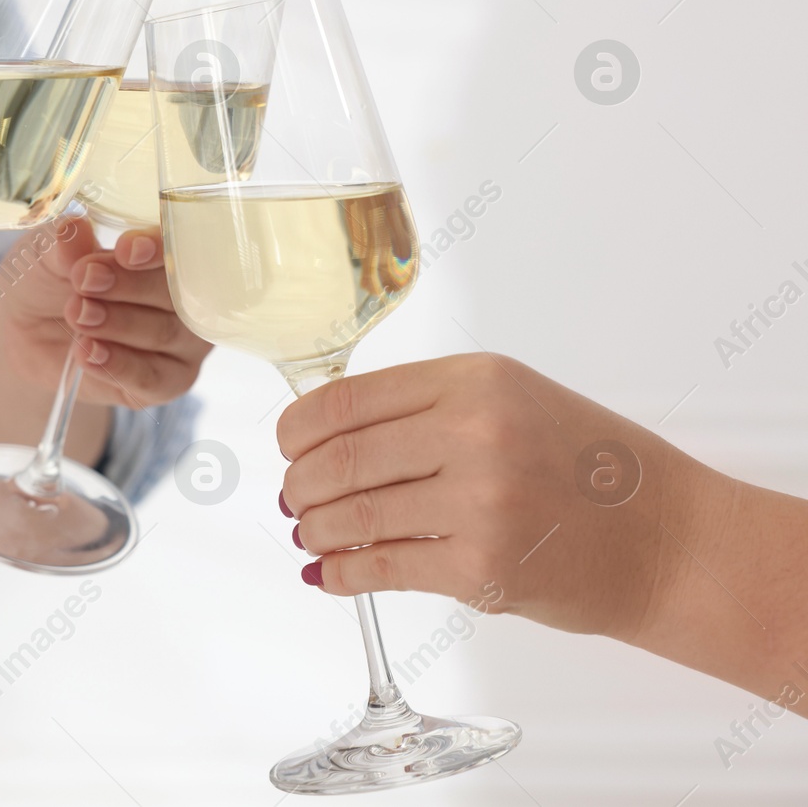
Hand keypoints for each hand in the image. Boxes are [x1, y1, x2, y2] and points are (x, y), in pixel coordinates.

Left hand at [0, 218, 210, 408]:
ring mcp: (181, 341)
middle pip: (174, 291)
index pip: (178, 246)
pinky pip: (152, 377)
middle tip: (85, 281)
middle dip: (129, 285)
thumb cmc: (48, 281)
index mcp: (164, 252)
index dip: (157, 248)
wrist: (28, 333)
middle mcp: (183, 295)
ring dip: (118, 323)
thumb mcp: (45, 255)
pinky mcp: (166, 382)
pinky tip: (87, 352)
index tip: (126, 250)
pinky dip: (119, 365)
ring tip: (78, 315)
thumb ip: (63, 245)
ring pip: (163, 332)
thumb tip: (74, 229)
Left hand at [276, 353, 698, 639]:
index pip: (346, 400)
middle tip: (293, 497)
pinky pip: (383, 567)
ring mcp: (477, 502)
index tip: (287, 446)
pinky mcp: (481, 567)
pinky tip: (329, 573)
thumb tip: (324, 438)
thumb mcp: (511, 399)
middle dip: (299, 485)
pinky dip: (342, 573)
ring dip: (316, 530)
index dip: (297, 429)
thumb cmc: (587, 467)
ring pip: (354, 515)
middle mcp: (474, 432)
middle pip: (339, 459)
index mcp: (474, 380)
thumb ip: (426, 406)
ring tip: (310, 533)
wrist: (666, 539)